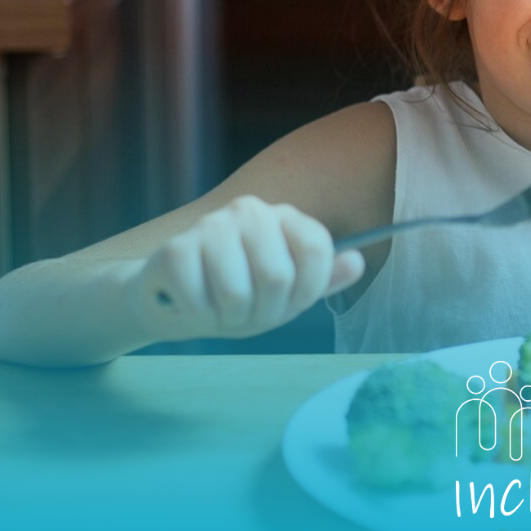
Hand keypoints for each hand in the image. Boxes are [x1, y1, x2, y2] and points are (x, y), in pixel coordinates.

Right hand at [126, 196, 364, 341]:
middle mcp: (250, 212)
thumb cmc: (236, 295)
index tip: (292, 302)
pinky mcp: (175, 250)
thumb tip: (357, 261)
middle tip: (247, 311)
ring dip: (229, 318)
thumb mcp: (288, 293)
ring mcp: (211, 226)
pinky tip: (192, 305)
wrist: (172, 300)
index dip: (308, 290)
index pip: (315, 249)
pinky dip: (199, 318)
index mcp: (283, 218)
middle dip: (264, 312)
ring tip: (220, 308)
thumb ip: (323, 279)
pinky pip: (200, 303)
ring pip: (238, 293)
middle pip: (278, 277)